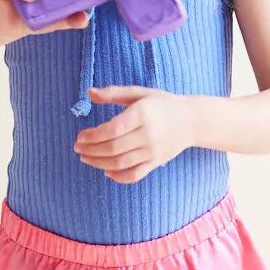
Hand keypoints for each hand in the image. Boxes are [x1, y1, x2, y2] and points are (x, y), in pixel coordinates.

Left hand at [73, 85, 194, 182]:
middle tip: (78, 148)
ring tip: (86, 158)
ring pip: (121, 163)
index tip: (79, 137)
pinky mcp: (156, 162)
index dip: (93, 136)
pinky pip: (135, 175)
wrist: (192, 120)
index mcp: (142, 114)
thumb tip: (89, 92)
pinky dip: (119, 176)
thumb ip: (114, 93)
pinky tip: (107, 171)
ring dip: (99, 163)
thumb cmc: (162, 104)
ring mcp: (153, 151)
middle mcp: (148, 134)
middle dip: (91, 151)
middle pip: (113, 148)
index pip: (112, 129)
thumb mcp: (139, 93)